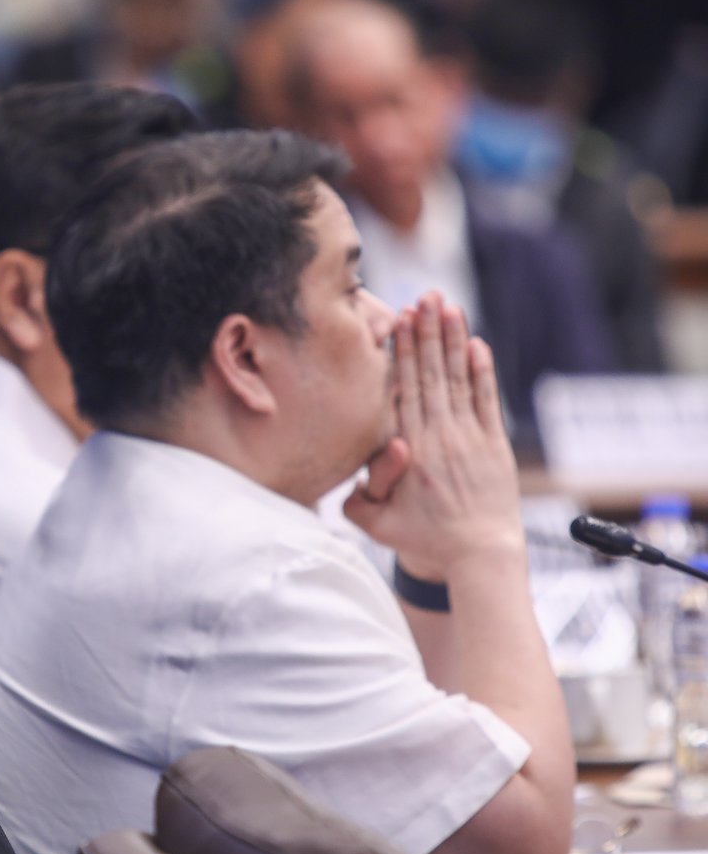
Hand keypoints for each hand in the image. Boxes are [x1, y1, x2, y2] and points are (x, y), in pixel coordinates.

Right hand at [343, 292, 522, 579]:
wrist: (480, 555)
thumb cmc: (425, 540)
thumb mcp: (377, 526)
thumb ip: (359, 497)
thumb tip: (366, 459)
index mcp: (411, 452)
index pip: (405, 391)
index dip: (403, 354)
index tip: (400, 321)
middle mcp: (441, 438)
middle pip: (431, 375)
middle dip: (427, 334)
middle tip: (423, 298)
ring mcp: (471, 439)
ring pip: (459, 380)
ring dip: (453, 341)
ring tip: (447, 307)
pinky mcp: (494, 445)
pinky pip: (487, 400)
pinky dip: (483, 371)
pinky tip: (477, 344)